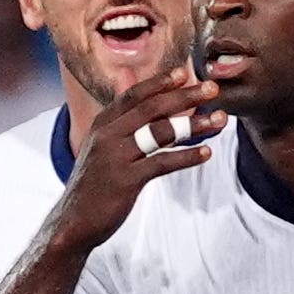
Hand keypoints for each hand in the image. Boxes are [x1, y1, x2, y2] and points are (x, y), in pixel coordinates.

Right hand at [65, 67, 224, 240]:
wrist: (74, 221)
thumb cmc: (95, 183)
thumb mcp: (101, 146)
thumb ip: (120, 121)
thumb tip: (132, 87)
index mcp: (103, 123)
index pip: (135, 94)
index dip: (160, 82)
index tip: (185, 72)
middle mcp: (108, 134)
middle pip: (152, 107)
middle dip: (185, 95)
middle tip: (212, 88)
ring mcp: (116, 156)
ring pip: (161, 132)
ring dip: (194, 124)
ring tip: (220, 120)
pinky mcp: (126, 180)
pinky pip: (163, 163)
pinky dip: (187, 156)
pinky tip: (207, 152)